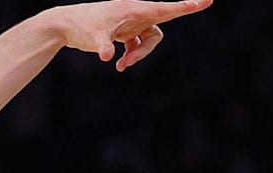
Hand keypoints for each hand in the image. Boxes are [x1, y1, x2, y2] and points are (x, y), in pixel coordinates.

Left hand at [50, 0, 212, 71]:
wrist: (66, 24)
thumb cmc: (82, 26)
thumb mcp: (94, 37)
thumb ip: (103, 45)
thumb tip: (107, 56)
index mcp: (135, 9)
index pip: (167, 8)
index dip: (187, 5)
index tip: (206, 0)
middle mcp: (136, 13)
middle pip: (158, 30)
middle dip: (147, 49)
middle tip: (128, 63)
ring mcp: (131, 22)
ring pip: (148, 40)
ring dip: (138, 55)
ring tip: (121, 65)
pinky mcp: (124, 30)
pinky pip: (137, 44)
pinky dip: (131, 55)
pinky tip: (118, 65)